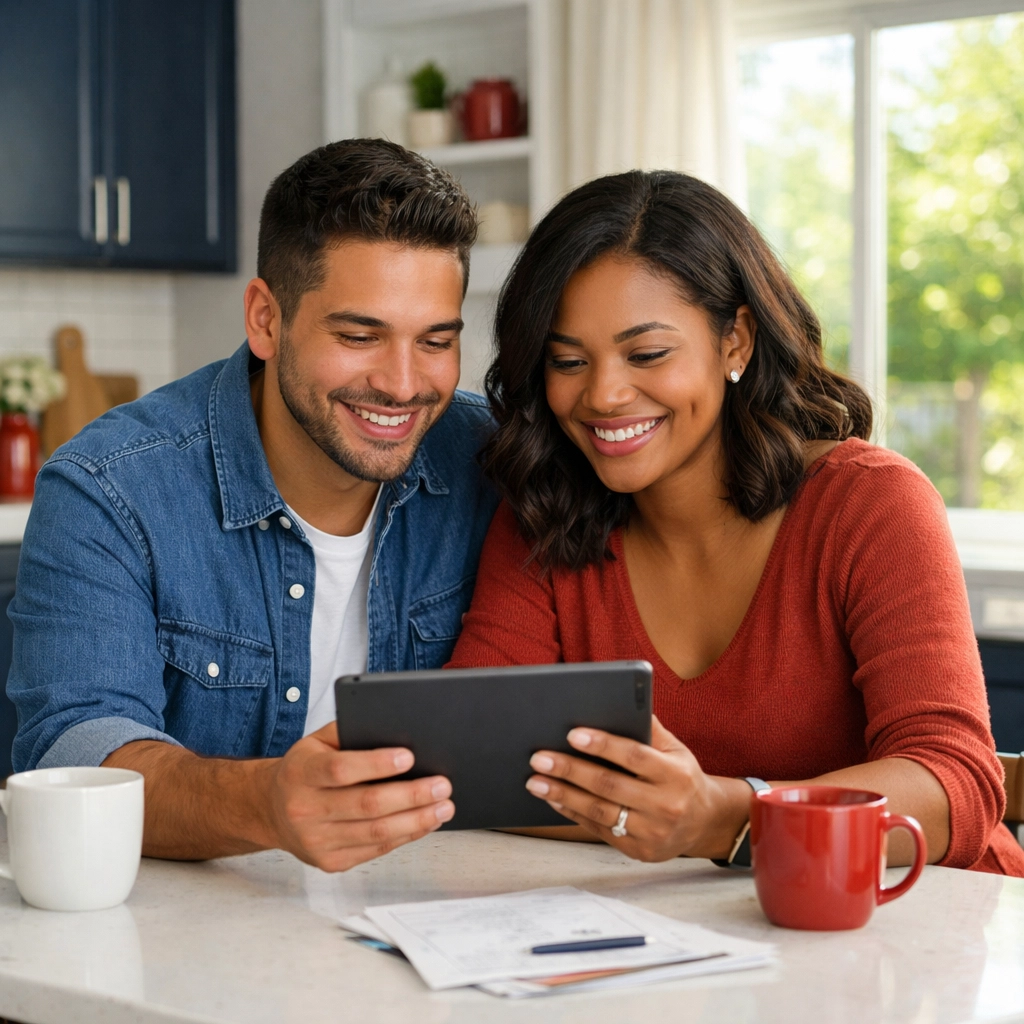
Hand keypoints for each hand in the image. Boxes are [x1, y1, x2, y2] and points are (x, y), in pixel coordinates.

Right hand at [261, 722, 453, 871]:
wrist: (271, 810)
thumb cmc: (305, 769)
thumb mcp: (317, 742)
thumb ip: (350, 734)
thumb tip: (396, 732)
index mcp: (301, 773)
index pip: (341, 770)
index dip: (377, 764)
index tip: (409, 757)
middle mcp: (305, 809)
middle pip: (366, 805)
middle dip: (411, 795)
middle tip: (441, 784)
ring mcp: (317, 841)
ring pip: (376, 832)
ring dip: (417, 820)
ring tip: (443, 806)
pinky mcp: (331, 862)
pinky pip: (376, 849)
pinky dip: (406, 835)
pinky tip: (424, 822)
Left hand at [524, 717, 748, 861]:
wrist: (704, 823)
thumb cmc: (681, 777)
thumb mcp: (676, 749)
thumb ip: (649, 728)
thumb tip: (621, 697)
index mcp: (676, 774)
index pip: (634, 756)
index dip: (603, 745)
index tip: (572, 734)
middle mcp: (666, 805)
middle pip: (609, 786)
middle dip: (570, 770)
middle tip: (540, 758)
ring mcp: (652, 832)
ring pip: (599, 811)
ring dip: (563, 795)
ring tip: (535, 781)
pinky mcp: (638, 851)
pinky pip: (599, 829)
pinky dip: (572, 813)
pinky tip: (554, 799)